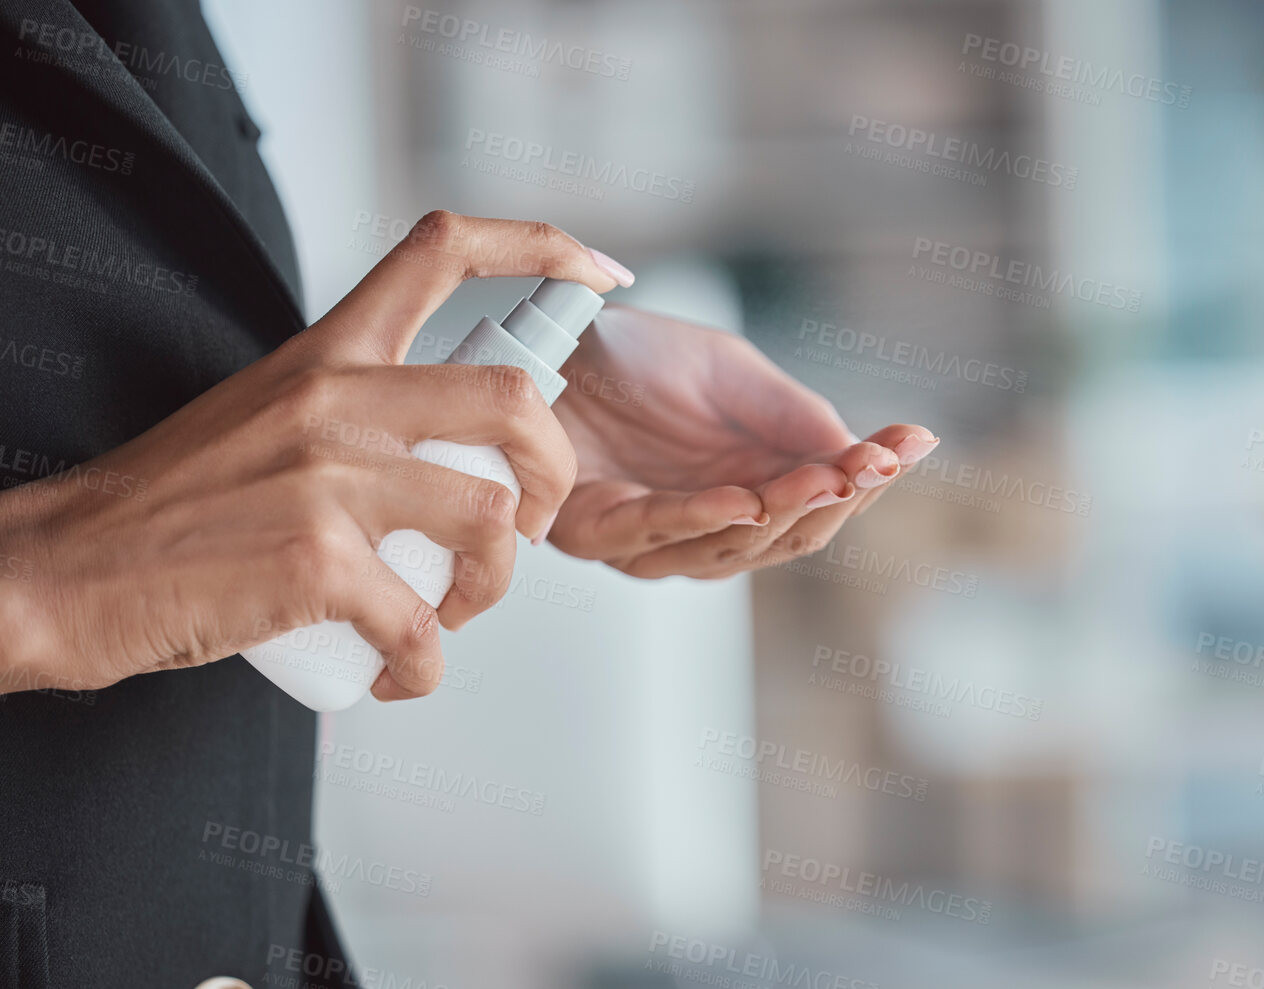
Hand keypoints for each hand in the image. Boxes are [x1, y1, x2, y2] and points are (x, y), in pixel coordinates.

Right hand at [0, 211, 622, 699]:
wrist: (59, 572)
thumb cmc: (168, 509)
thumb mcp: (266, 414)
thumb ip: (355, 409)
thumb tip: (454, 449)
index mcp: (327, 353)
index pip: (443, 250)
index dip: (543, 248)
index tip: (600, 275)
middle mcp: (334, 399)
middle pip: (516, 401)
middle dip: (557, 476)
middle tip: (533, 530)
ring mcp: (328, 479)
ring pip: (492, 519)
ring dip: (495, 587)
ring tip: (452, 616)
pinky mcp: (315, 563)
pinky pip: (424, 626)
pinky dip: (428, 667)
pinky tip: (401, 675)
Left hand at [546, 306, 936, 578]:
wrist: (549, 335)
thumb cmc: (634, 362)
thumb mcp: (739, 376)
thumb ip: (798, 421)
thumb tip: (877, 456)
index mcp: (750, 493)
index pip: (824, 505)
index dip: (870, 479)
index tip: (913, 442)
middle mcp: (706, 528)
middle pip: (787, 537)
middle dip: (840, 500)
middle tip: (877, 463)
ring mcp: (652, 540)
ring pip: (731, 545)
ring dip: (784, 512)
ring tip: (829, 479)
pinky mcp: (594, 531)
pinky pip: (655, 530)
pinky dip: (703, 517)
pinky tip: (744, 497)